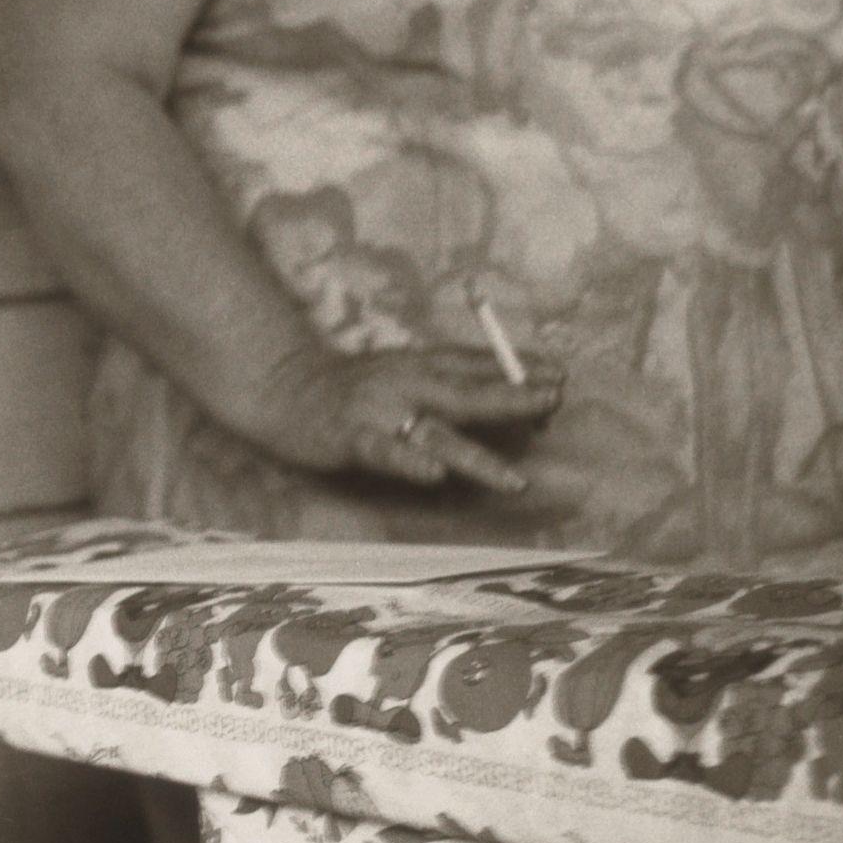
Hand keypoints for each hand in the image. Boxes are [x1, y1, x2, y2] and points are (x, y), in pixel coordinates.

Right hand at [244, 342, 559, 497]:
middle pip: (467, 392)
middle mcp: (404, 383)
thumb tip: (506, 396)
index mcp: (417, 363)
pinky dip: (409, 462)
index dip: (518, 368)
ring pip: (436, 433)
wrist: (282, 386)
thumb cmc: (349, 386)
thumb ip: (445, 381)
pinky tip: (433, 474)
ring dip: (478, 456)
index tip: (560, 372)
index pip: (476, 363)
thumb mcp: (399, 371)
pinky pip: (385, 452)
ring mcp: (379, 411)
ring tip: (516, 480)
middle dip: (512, 399)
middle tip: (554, 400)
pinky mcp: (351, 437)